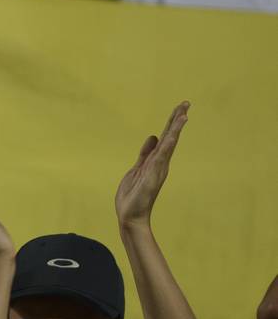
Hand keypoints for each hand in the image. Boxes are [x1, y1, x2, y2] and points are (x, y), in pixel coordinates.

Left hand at [115, 101, 188, 227]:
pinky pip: (161, 158)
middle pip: (170, 137)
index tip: (180, 107)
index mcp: (155, 160)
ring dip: (176, 130)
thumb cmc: (133, 195)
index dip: (172, 122)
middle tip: (186, 102)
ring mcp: (158, 169)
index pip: (165, 137)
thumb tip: (153, 137)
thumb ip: (145, 153)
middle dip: (177, 120)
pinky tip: (170, 136)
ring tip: (184, 115)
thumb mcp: (137, 168)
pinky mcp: (153, 176)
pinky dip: (166, 146)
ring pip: (169, 145)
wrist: (130, 215)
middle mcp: (160, 163)